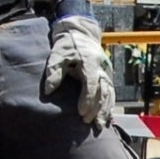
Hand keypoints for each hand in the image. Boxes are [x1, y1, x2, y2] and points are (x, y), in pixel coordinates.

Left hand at [42, 4, 115, 129]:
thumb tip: (48, 90)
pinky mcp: (106, 77)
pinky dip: (110, 107)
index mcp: (90, 61)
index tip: (81, 112)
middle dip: (96, 108)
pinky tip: (108, 118)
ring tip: (99, 125)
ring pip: (109, 94)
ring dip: (104, 110)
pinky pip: (111, 94)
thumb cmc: (67, 44)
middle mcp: (102, 68)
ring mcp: (106, 73)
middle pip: (102, 91)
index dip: (87, 98)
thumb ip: (54, 71)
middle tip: (87, 121)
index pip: (91, 82)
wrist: (81, 33)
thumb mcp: (58, 54)